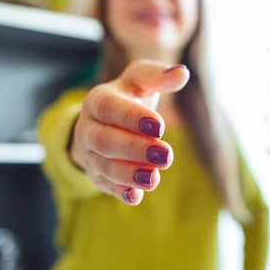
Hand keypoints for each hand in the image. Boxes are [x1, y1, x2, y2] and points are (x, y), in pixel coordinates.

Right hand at [70, 60, 189, 204]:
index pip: (110, 108)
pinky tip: (136, 196)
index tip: (160, 126)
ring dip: (129, 174)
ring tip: (154, 178)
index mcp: (98, 100)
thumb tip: (181, 72)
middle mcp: (88, 128)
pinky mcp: (97, 175)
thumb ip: (157, 76)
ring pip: (104, 166)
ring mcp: (90, 154)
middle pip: (104, 141)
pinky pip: (105, 186)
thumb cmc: (129, 97)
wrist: (104, 122)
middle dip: (134, 149)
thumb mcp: (139, 81)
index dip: (133, 118)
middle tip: (166, 155)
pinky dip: (120, 192)